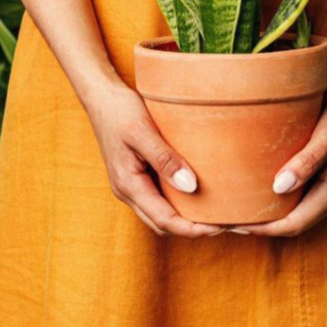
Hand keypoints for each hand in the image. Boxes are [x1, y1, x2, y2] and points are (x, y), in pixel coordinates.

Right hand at [84, 81, 221, 237]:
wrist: (100, 97)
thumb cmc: (119, 111)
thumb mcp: (142, 131)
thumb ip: (165, 159)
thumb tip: (191, 186)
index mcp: (128, 185)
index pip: (164, 220)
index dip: (192, 229)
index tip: (220, 226)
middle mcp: (128, 191)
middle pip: (163, 223)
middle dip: (192, 229)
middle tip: (225, 223)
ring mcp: (131, 185)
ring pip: (161, 213)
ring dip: (186, 218)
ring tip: (216, 212)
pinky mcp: (137, 176)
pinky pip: (160, 198)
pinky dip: (179, 202)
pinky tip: (198, 194)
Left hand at [232, 94, 326, 237]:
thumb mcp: (326, 138)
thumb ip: (306, 162)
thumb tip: (279, 188)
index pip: (293, 225)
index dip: (264, 229)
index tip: (237, 224)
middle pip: (292, 225)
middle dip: (262, 228)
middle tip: (229, 221)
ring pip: (295, 216)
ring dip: (269, 218)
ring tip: (240, 211)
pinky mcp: (323, 185)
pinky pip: (298, 204)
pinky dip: (277, 205)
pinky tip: (260, 195)